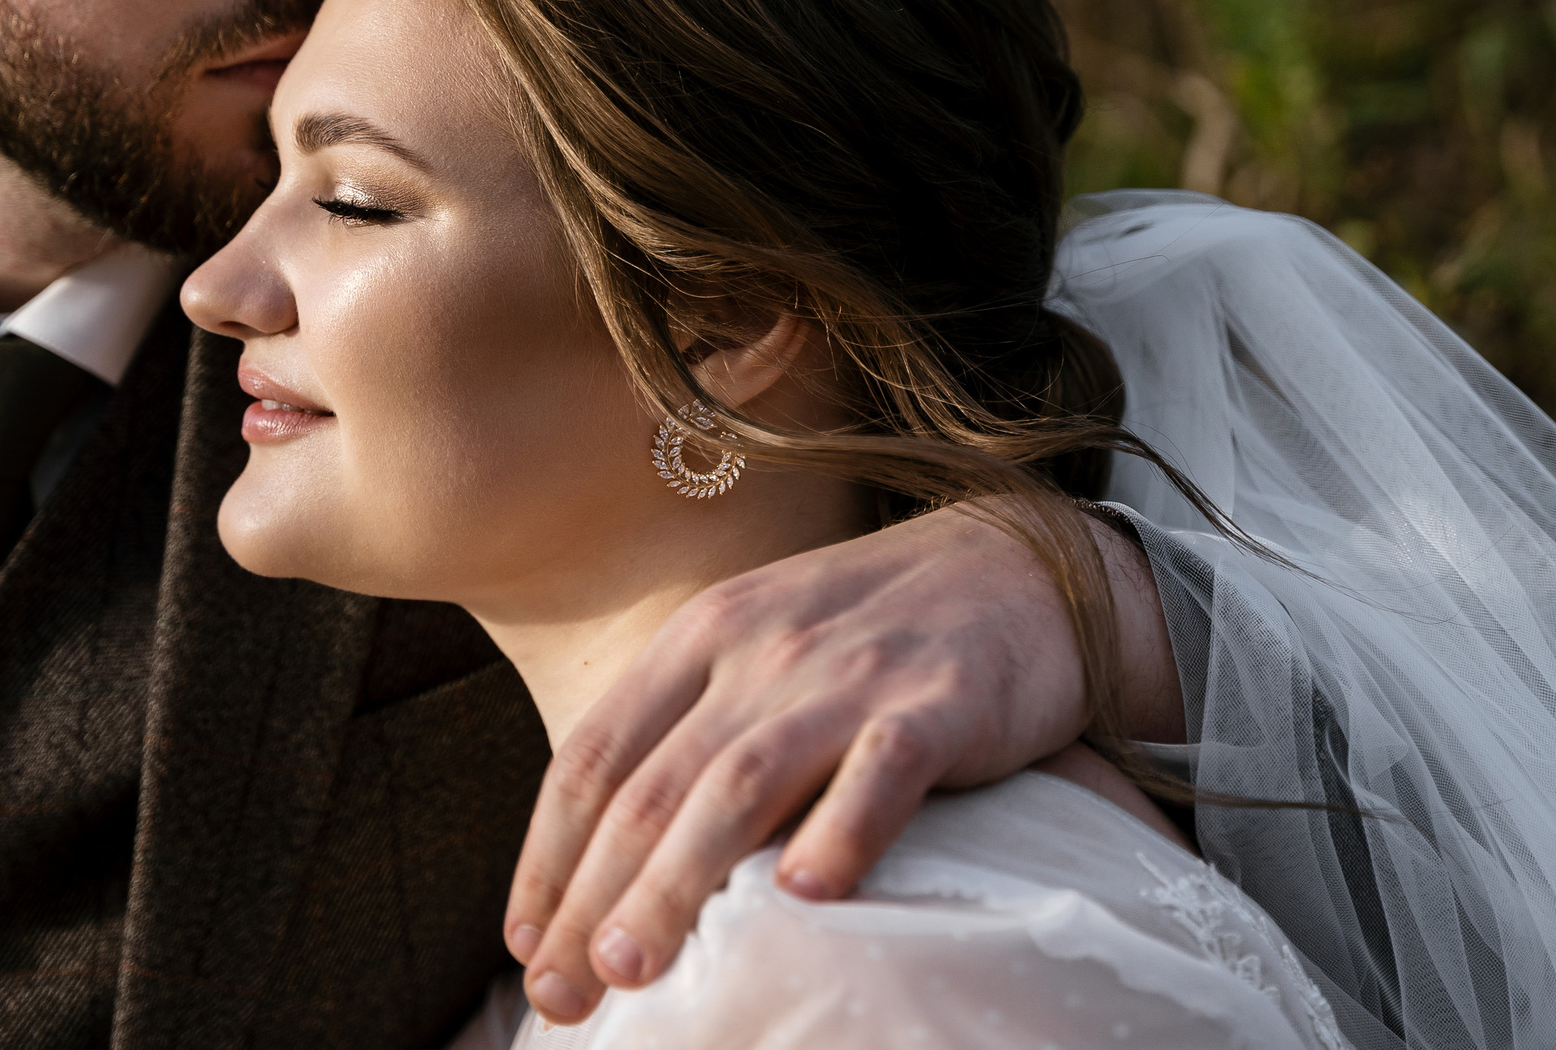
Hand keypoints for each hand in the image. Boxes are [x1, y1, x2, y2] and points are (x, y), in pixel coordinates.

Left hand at [504, 503, 1183, 1025]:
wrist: (1029, 563)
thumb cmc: (881, 629)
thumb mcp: (764, 649)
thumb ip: (695, 729)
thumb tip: (612, 866)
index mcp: (705, 633)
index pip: (595, 753)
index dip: (547, 858)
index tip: (526, 947)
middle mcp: (764, 648)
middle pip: (654, 785)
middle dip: (593, 896)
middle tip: (563, 991)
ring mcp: (853, 673)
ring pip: (741, 782)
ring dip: (677, 879)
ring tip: (635, 963)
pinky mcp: (945, 700)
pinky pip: (883, 769)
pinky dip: (840, 831)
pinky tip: (807, 899)